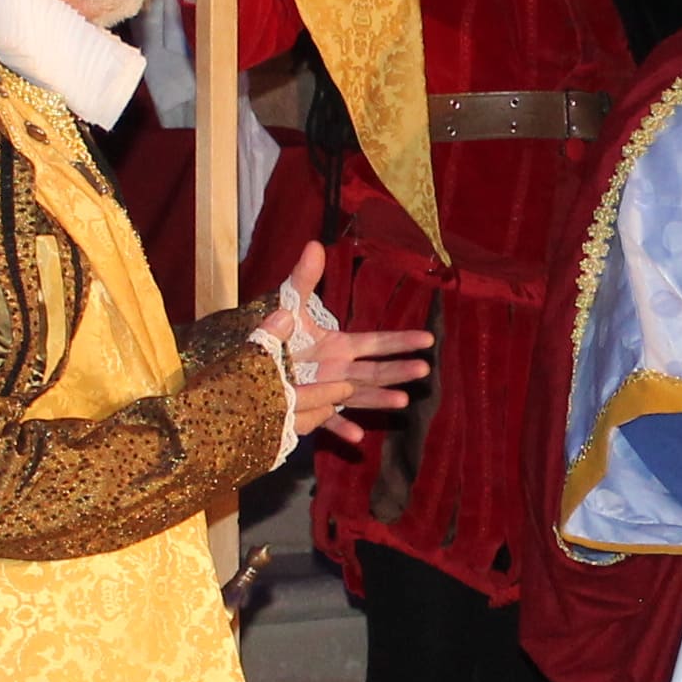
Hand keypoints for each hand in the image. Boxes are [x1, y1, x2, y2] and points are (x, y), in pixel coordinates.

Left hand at [262, 241, 423, 443]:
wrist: (254, 362)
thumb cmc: (278, 333)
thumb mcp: (290, 304)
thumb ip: (303, 278)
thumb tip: (315, 243)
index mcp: (341, 346)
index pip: (377, 343)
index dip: (402, 340)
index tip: (428, 339)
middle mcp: (341, 370)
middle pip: (375, 371)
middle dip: (399, 370)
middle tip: (423, 370)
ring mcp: (329, 391)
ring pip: (359, 396)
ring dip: (380, 399)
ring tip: (403, 401)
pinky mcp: (311, 410)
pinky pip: (327, 421)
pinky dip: (340, 427)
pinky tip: (357, 437)